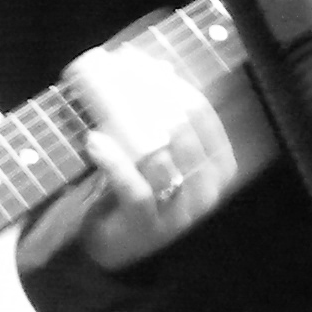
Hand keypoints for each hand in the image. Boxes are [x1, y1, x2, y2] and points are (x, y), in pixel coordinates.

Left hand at [40, 33, 252, 269]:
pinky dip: (114, 163)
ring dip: (129, 130)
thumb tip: (154, 65)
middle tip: (120, 78)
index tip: (142, 64)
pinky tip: (94, 142)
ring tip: (103, 108)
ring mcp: (180, 211)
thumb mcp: (160, 155)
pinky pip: (136, 190)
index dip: (173, 86)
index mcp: (217, 166)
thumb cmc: (143, 191)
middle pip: (183, 133)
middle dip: (151, 100)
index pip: (202, 116)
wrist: (120, 246)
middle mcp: (206, 189)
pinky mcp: (149, 225)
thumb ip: (163, 120)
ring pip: (161, 161)